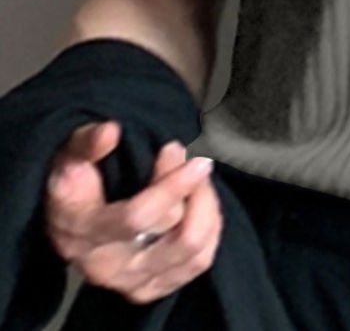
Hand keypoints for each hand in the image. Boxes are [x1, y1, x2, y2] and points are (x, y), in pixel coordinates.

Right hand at [43, 119, 221, 304]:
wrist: (67, 220)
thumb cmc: (74, 180)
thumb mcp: (70, 154)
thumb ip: (87, 142)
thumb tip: (110, 132)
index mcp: (81, 230)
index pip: (137, 216)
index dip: (171, 184)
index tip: (181, 149)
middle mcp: (104, 264)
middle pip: (172, 231)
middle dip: (191, 186)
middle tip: (193, 159)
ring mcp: (129, 282)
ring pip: (192, 249)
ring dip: (206, 206)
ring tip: (199, 178)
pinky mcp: (150, 288)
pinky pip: (199, 262)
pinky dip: (210, 228)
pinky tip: (202, 204)